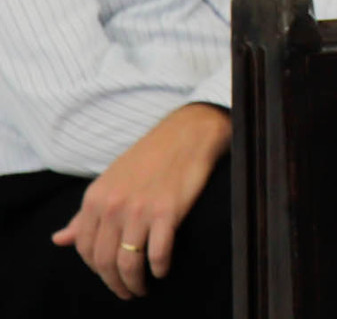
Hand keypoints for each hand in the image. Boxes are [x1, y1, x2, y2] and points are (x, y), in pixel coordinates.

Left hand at [51, 103, 229, 298]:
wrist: (186, 136)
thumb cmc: (149, 157)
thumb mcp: (109, 182)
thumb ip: (84, 214)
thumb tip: (59, 240)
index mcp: (95, 199)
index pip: (85, 249)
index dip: (96, 270)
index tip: (109, 277)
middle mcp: (113, 206)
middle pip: (104, 261)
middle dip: (114, 284)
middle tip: (127, 292)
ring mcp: (140, 210)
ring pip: (129, 263)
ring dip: (135, 283)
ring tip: (142, 288)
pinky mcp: (167, 212)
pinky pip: (158, 253)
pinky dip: (159, 268)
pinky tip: (162, 270)